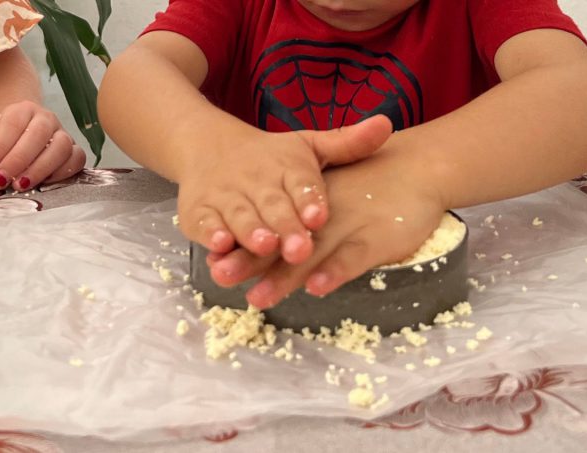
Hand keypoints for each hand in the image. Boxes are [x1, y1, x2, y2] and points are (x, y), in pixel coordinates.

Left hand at [0, 101, 86, 190]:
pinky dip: (61, 173)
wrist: (23, 136)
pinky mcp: (75, 151)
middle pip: (38, 134)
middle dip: (18, 161)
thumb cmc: (5, 140)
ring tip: (20, 185)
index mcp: (22, 110)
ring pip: (61, 147)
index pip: (12, 124)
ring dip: (40, 169)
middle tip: (1, 180)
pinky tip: (43, 184)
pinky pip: (76, 160)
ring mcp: (64, 134)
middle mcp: (46, 118)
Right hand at [178, 115, 392, 266]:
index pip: (301, 182)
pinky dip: (210, 234)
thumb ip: (346, 144)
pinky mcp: (199, 211)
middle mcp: (256, 181)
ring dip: (251, 232)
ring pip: (239, 216)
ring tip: (265, 245)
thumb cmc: (272, 158)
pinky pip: (204, 224)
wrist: (207, 146)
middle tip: (300, 248)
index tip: (320, 215)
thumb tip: (386, 125)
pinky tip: (220, 246)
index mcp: (287, 165)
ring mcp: (226, 197)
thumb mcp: (308, 148)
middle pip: (273, 205)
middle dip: (285, 226)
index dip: (309, 199)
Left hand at [208, 152, 446, 308]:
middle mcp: (322, 217)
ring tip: (257, 297)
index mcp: (307, 207)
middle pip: (281, 244)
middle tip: (220, 277)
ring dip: (283, 277)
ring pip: (310, 254)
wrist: (419, 166)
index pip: (269, 228)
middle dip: (249, 262)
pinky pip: (352, 258)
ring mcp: (349, 227)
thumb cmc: (372, 184)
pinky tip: (318, 288)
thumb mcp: (334, 195)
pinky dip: (335, 272)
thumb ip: (306, 221)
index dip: (242, 245)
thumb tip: (269, 249)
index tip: (213, 260)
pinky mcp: (377, 239)